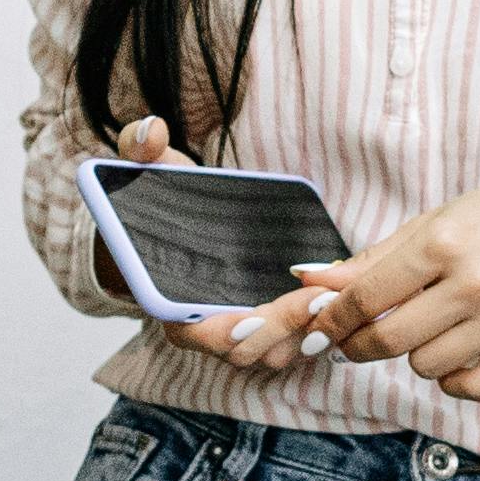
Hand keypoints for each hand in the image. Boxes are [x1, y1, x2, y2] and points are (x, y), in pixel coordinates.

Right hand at [107, 116, 346, 372]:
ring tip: (334, 298)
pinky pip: (295, 339)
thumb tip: (151, 129)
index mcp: (169, 304)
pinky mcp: (269, 323)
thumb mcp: (144, 168)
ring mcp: (240, 330)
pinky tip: (339, 295)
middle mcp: (205, 327)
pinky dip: (315, 325)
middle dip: (282, 329)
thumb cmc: (157, 203)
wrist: (173, 225)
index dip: (225, 334)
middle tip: (317, 299)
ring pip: (276, 351)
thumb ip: (139, 146)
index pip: (196, 335)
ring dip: (305, 331)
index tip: (252, 320)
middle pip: (247, 350)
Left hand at [300, 180, 479, 405]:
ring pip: (425, 368)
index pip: (366, 297)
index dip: (332, 319)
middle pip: (388, 341)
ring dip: (415, 355)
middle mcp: (475, 284)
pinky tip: (457, 352)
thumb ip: (375, 258)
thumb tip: (312, 281)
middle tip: (356, 340)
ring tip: (430, 329)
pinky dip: (452, 379)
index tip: (320, 328)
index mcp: (445, 244)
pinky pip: (468, 389)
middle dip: (359, 345)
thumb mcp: (437, 222)